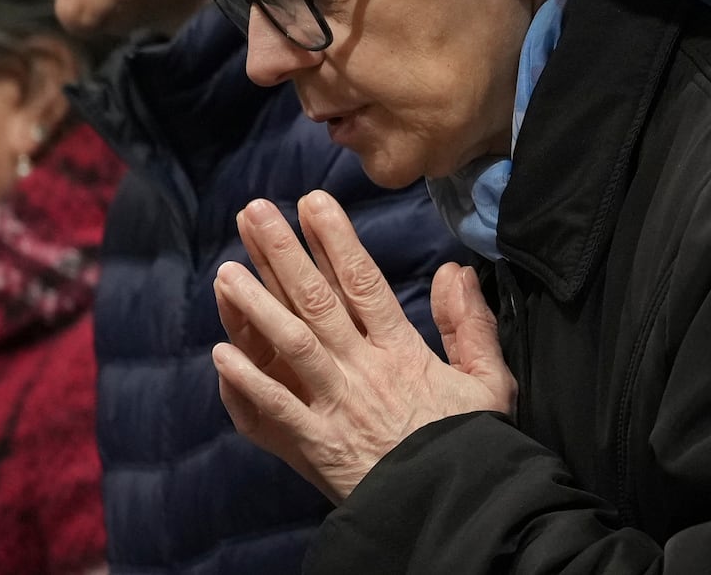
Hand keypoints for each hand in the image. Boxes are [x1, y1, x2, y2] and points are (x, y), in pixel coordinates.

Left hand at [212, 191, 514, 501]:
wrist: (459, 509)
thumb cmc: (474, 446)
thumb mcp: (489, 382)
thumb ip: (470, 324)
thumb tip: (456, 271)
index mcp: (403, 352)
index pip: (364, 283)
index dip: (336, 240)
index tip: (312, 201)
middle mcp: (365, 370)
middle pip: (318, 301)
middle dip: (284, 253)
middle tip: (254, 212)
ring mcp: (338, 407)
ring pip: (292, 345)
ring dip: (256, 306)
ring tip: (226, 271)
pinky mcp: (319, 445)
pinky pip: (278, 410)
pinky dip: (248, 382)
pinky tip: (221, 352)